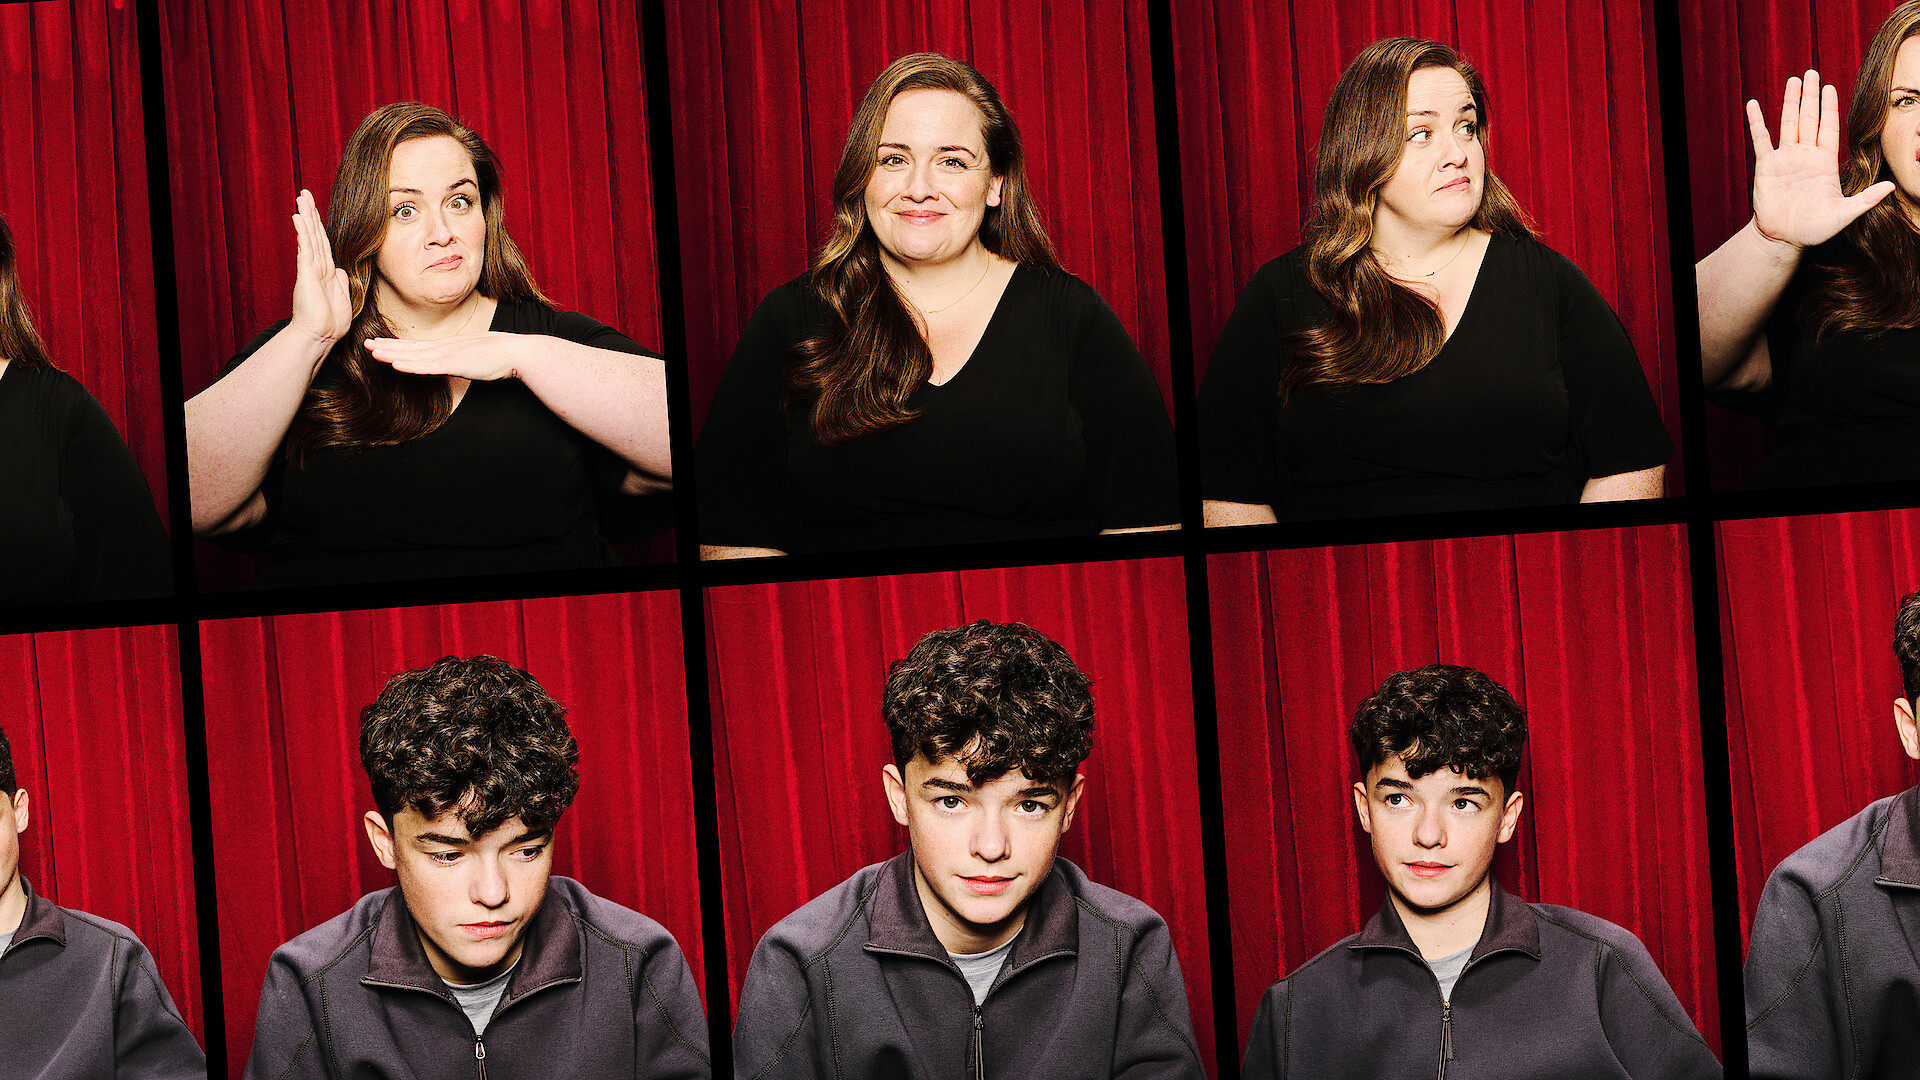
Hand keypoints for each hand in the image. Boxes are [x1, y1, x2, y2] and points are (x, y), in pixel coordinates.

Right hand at [289, 189, 351, 345]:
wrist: (320, 335)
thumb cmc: (330, 321)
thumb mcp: (342, 296)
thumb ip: (340, 280)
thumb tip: (339, 269)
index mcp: (326, 271)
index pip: (323, 242)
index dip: (319, 225)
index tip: (314, 208)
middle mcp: (317, 266)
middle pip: (314, 234)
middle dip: (310, 213)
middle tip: (304, 193)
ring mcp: (311, 269)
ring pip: (310, 237)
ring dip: (306, 216)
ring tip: (301, 197)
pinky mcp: (308, 274)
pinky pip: (306, 250)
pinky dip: (303, 233)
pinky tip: (299, 217)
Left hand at [363, 331, 524, 380]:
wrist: (515, 352)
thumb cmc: (499, 356)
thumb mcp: (472, 356)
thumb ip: (459, 360)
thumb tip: (453, 363)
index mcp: (447, 347)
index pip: (416, 346)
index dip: (396, 345)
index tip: (379, 344)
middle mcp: (443, 348)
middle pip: (410, 348)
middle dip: (386, 346)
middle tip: (365, 344)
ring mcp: (447, 355)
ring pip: (414, 355)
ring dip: (392, 353)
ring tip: (372, 352)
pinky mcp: (454, 363)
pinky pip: (427, 366)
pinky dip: (410, 365)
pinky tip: (396, 364)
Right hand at [1747, 71, 1896, 247]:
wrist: (1784, 238)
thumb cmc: (1815, 229)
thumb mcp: (1845, 214)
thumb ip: (1866, 199)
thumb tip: (1892, 187)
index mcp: (1824, 162)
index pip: (1828, 127)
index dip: (1829, 107)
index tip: (1830, 87)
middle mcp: (1805, 156)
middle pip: (1809, 118)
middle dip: (1811, 95)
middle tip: (1811, 72)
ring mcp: (1785, 159)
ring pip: (1788, 123)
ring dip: (1790, 102)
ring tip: (1792, 81)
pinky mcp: (1765, 166)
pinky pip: (1760, 140)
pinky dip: (1757, 122)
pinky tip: (1754, 105)